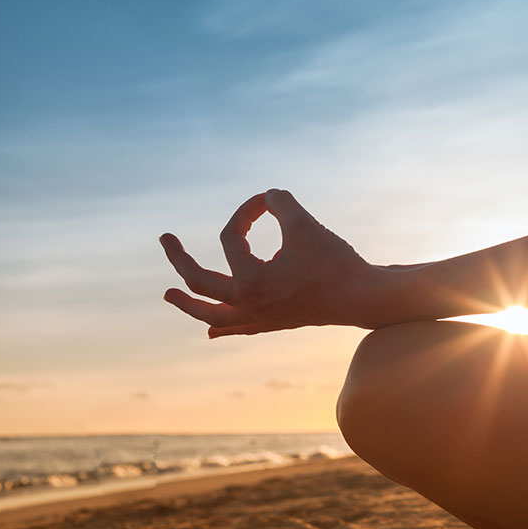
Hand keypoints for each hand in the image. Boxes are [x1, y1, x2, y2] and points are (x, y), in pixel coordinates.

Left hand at [160, 189, 380, 336]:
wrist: (364, 298)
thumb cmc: (334, 262)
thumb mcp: (303, 223)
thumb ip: (279, 202)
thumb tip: (267, 197)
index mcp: (250, 280)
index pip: (231, 238)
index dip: (245, 213)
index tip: (266, 201)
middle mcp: (248, 303)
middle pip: (199, 281)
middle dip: (178, 259)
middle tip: (164, 239)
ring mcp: (259, 317)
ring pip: (212, 314)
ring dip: (188, 304)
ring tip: (167, 295)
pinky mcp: (275, 323)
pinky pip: (240, 327)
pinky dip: (223, 326)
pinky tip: (210, 331)